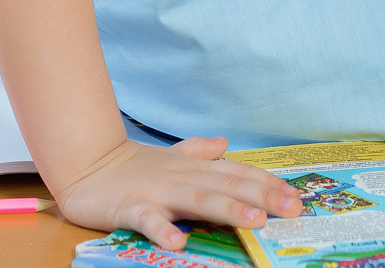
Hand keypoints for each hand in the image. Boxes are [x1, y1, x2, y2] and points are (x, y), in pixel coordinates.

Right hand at [56, 136, 303, 250]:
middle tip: (292, 208)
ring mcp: (158, 192)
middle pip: (227, 186)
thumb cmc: (133, 167)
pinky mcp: (131, 207)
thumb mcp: (172, 157)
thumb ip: (200, 151)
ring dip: (227, 208)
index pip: (237, 174)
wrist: (86, 165)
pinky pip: (149, 220)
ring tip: (254, 220)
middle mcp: (182, 177)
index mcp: (194, 168)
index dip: (268, 184)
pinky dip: (163, 229)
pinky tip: (178, 241)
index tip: (297, 197)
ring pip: (198, 200)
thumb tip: (226, 143)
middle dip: (262, 196)